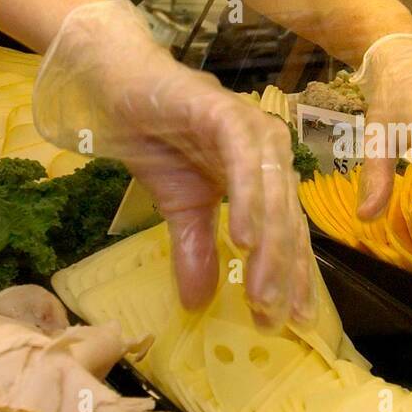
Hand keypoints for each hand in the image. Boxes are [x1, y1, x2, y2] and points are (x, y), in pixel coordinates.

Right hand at [33, 0, 313, 327]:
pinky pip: (245, 165)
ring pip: (272, 198)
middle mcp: (272, 154)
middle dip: (282, 274)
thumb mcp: (179, 208)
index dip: (291, 277)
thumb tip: (196, 304)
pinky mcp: (228, 115)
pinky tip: (242, 239)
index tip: (291, 322)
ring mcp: (254, 131)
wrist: (120, 90)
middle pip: (286, 222)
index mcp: (267, 176)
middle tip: (272, 318)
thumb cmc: (158, 142)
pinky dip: (247, 201)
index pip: (287, 233)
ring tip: (260, 292)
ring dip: (268, 248)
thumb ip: (196, 250)